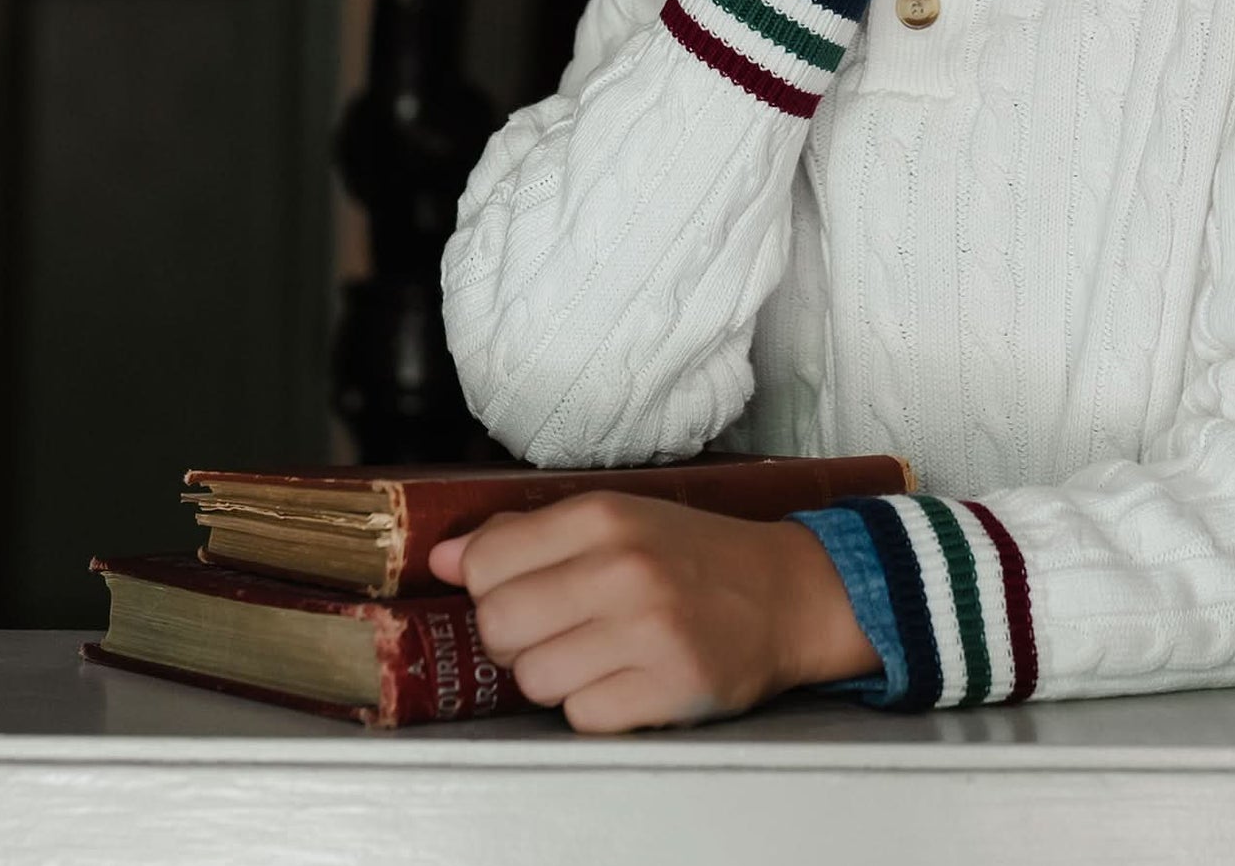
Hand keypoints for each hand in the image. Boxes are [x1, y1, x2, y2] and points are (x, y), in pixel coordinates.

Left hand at [426, 491, 879, 732]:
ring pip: (534, 679)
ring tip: (599, 652)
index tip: (518, 587)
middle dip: (516, 636)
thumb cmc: (694, 555)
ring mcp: (649, 631)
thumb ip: (528, 534)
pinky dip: (596, 706)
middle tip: (559, 626)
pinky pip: (582, 717)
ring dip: (556, 674)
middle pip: (498, 625)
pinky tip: (628, 677)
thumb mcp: (618, 518)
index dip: (489, 584)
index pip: (486, 561)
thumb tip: (445, 557)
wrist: (789, 592)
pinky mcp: (670, 688)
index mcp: (605, 516)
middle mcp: (624, 569)